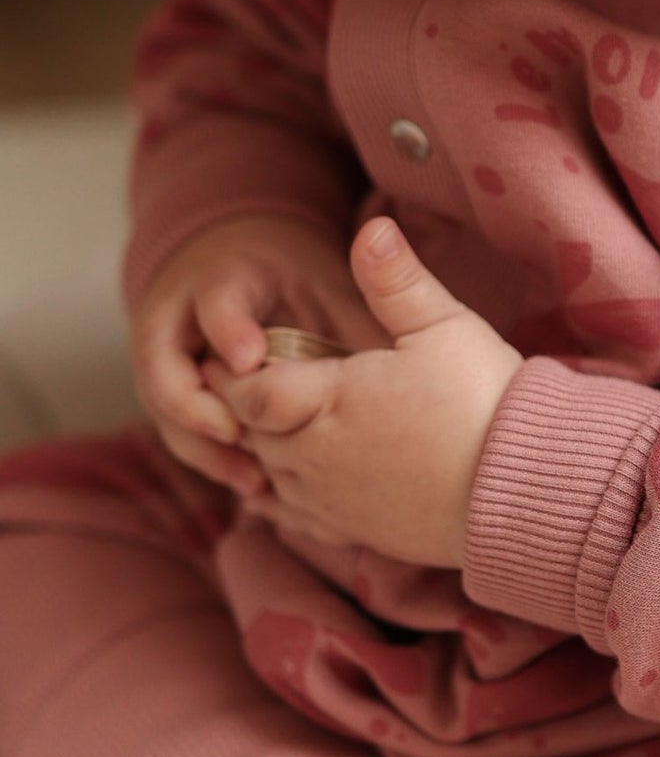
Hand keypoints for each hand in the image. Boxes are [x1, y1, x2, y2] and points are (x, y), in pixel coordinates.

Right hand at [130, 215, 393, 494]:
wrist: (250, 270)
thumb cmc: (300, 281)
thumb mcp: (328, 284)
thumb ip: (357, 311)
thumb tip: (400, 353)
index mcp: (226, 275)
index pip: (215, 298)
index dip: (229, 328)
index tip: (252, 360)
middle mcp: (179, 311)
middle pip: (162, 363)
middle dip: (197, 407)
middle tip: (242, 438)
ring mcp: (164, 352)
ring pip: (163, 406)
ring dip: (203, 447)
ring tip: (254, 481)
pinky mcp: (167, 386)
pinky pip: (175, 428)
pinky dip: (209, 458)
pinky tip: (253, 487)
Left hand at [203, 218, 524, 567]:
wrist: (524, 488)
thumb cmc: (486, 402)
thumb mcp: (445, 326)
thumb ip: (396, 280)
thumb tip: (372, 227)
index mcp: (329, 402)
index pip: (249, 390)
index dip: (234, 372)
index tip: (233, 352)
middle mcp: (318, 458)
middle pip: (251, 434)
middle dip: (244, 408)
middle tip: (243, 381)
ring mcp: (335, 502)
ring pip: (269, 477)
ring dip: (262, 452)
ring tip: (265, 427)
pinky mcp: (359, 533)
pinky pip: (295, 519)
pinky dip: (280, 498)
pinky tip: (283, 486)